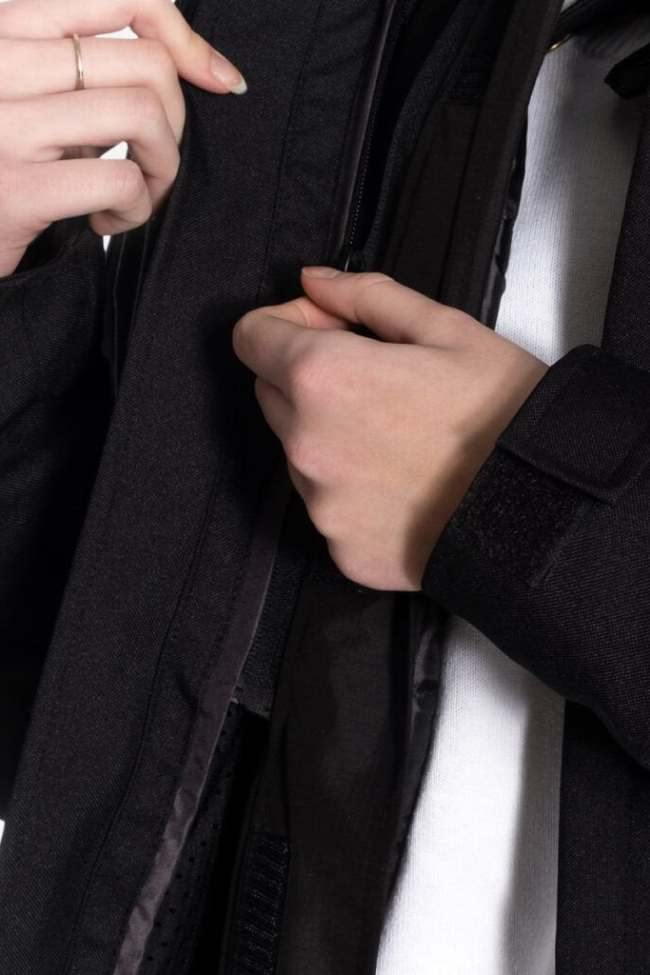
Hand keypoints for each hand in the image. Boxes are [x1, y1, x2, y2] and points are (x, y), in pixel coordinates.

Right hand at [0, 0, 246, 276]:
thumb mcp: (30, 96)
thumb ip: (82, 71)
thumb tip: (191, 62)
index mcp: (5, 29)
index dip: (184, 37)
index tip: (214, 79)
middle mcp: (0, 63)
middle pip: (148, 63)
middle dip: (176, 124)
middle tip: (155, 164)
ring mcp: (5, 125)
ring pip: (143, 114)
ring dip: (162, 169)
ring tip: (137, 195)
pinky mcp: (16, 189)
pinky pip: (121, 181)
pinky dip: (136, 210)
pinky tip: (106, 220)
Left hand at [233, 269, 548, 590]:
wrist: (542, 508)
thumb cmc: (504, 418)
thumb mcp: (446, 329)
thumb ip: (366, 296)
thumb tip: (315, 282)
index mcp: (323, 378)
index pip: (250, 336)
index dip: (285, 322)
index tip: (326, 329)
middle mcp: (307, 445)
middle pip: (270, 393)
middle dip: (307, 378)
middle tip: (375, 382)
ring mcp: (321, 504)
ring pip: (297, 453)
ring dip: (329, 437)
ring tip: (399, 438)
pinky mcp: (340, 548)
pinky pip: (327, 507)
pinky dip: (352, 492)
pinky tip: (402, 483)